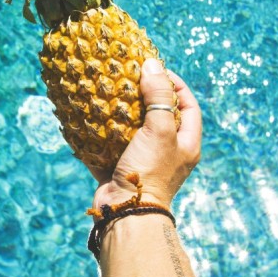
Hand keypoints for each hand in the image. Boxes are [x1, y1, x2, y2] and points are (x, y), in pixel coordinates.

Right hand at [90, 59, 201, 210]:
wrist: (126, 212)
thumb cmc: (150, 171)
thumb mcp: (160, 129)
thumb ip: (159, 96)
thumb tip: (153, 64)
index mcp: (185, 144)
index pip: (188, 105)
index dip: (175, 85)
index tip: (156, 70)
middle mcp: (167, 153)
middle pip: (159, 116)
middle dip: (144, 96)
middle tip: (128, 78)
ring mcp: (143, 162)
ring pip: (132, 130)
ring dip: (120, 112)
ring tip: (107, 93)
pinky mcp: (120, 169)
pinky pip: (109, 146)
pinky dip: (100, 133)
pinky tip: (90, 117)